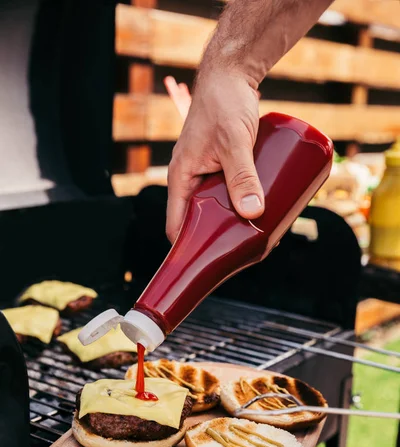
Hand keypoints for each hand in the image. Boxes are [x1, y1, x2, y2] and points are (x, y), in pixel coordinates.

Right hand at [166, 72, 263, 242]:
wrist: (231, 75)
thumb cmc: (224, 102)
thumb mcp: (234, 141)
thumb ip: (243, 175)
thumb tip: (254, 212)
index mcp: (181, 178)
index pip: (177, 226)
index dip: (188, 250)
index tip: (205, 268)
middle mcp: (191, 180)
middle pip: (200, 221)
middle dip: (219, 238)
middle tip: (245, 251)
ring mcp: (207, 174)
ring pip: (218, 208)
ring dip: (234, 222)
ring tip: (259, 235)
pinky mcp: (223, 166)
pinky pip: (231, 193)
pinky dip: (243, 204)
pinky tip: (262, 212)